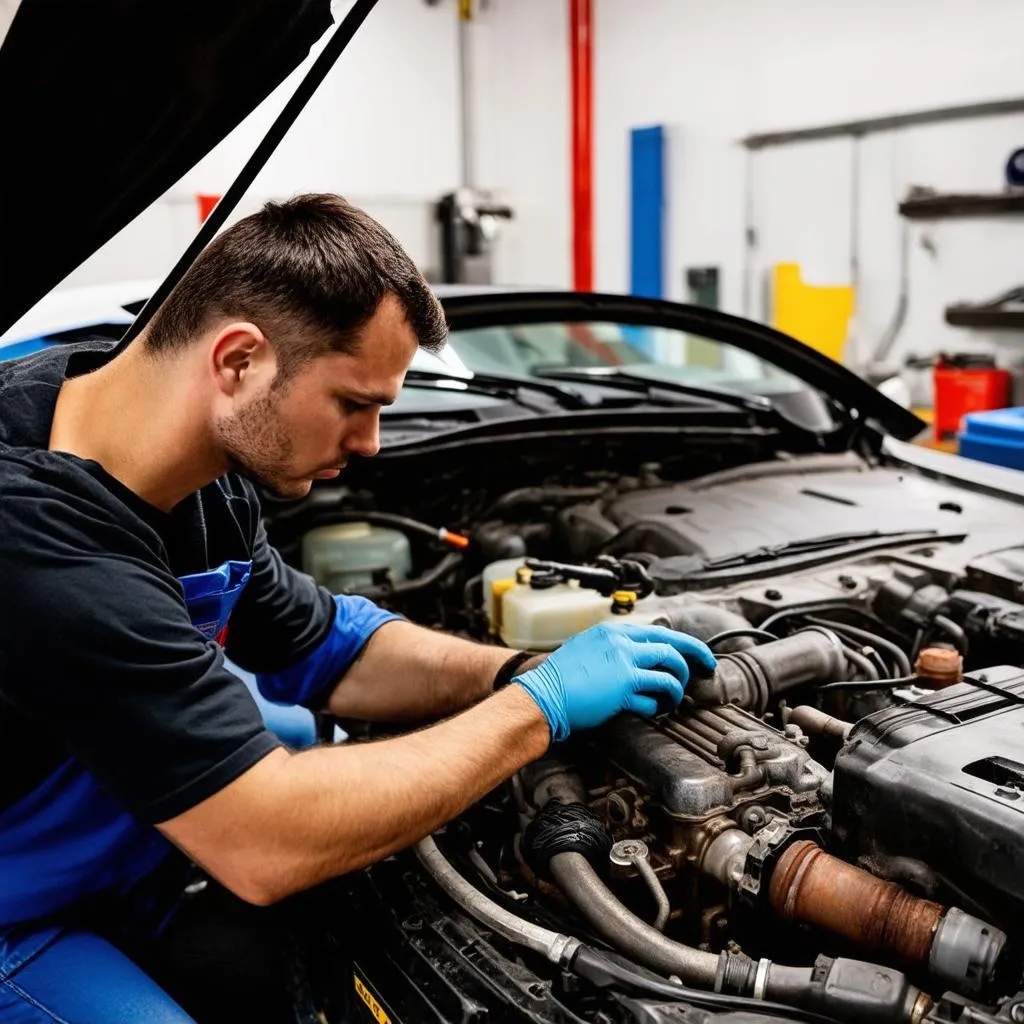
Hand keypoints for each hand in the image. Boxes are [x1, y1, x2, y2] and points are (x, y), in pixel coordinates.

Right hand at [512, 622, 716, 741]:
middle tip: (707, 668)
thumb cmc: (559, 678)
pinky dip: (659, 704)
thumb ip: (610, 649)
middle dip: (695, 656)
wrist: (542, 694)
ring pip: (670, 669)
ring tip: (673, 698)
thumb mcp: (585, 649)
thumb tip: (635, 658)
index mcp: (612, 631)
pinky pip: (655, 695)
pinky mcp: (624, 686)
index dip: (682, 642)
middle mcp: (620, 642)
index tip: (695, 653)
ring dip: (677, 686)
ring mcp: (624, 663)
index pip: (658, 631)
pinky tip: (654, 709)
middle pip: (672, 645)